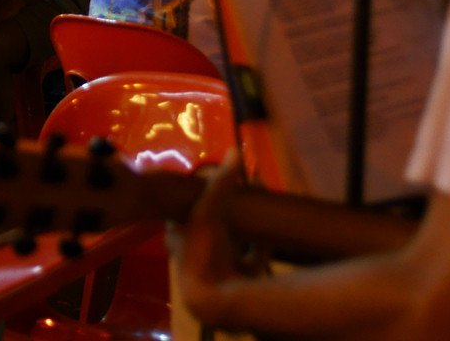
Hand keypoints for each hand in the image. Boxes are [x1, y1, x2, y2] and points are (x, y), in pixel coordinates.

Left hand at [170, 149, 252, 326]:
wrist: (215, 300)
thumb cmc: (201, 253)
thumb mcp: (209, 210)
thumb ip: (221, 181)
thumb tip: (235, 149)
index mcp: (179, 237)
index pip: (185, 212)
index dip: (199, 197)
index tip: (216, 183)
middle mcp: (194, 254)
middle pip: (213, 227)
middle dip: (230, 211)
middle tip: (246, 193)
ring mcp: (217, 269)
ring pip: (232, 245)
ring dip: (246, 231)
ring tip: (259, 211)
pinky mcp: (237, 281)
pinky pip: (251, 262)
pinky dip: (260, 251)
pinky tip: (270, 239)